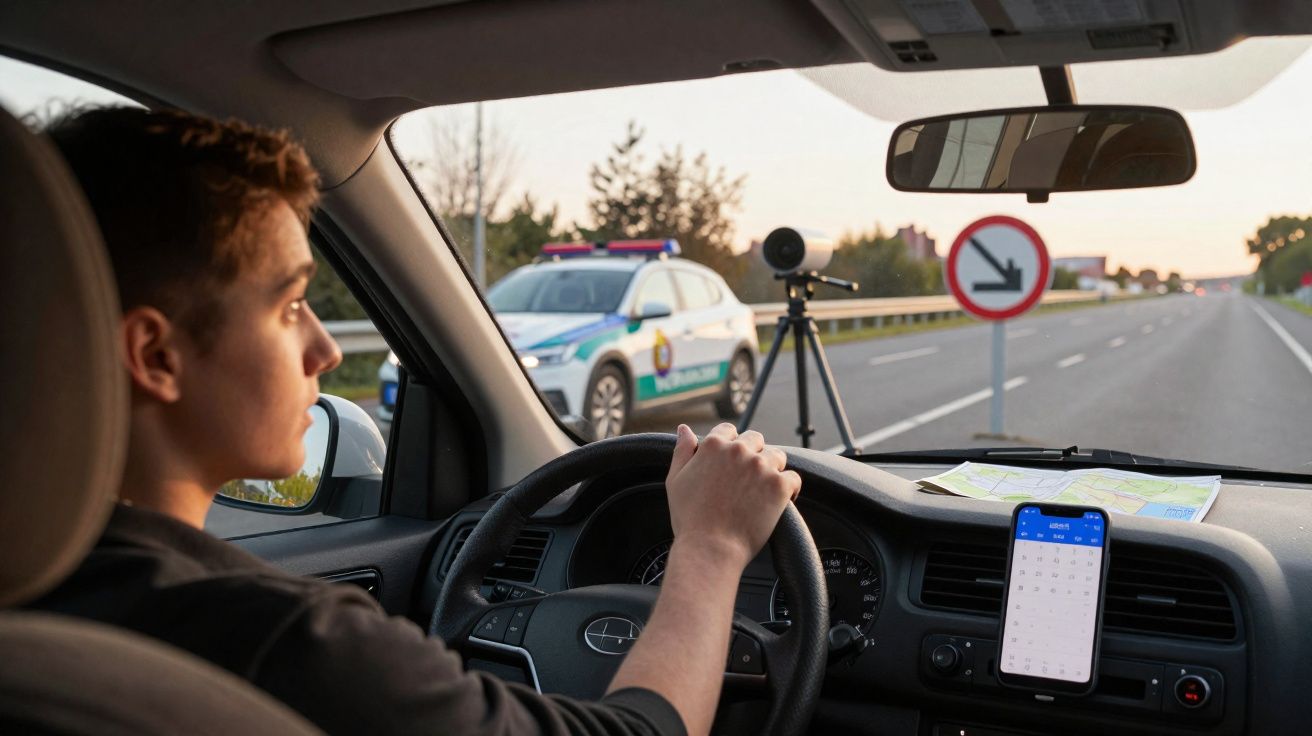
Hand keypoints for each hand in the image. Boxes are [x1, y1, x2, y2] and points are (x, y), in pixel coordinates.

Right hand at [664, 423, 800, 569]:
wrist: (710, 549)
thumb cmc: (689, 519)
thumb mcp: (676, 480)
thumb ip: (682, 451)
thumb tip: (684, 429)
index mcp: (713, 445)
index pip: (729, 430)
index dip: (730, 445)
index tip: (730, 464)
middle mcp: (739, 451)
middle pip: (756, 440)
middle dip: (753, 454)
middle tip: (746, 480)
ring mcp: (761, 467)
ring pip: (777, 456)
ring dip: (772, 469)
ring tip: (762, 492)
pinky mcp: (779, 486)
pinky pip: (793, 478)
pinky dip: (790, 489)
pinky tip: (779, 501)